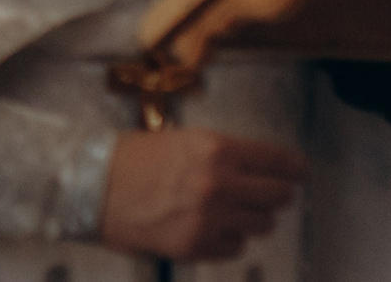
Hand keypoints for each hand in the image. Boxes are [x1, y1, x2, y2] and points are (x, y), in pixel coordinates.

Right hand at [98, 128, 307, 261]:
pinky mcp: (197, 247)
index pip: (276, 161)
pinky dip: (228, 239)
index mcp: (216, 149)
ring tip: (231, 211)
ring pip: (261, 225)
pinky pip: (235, 248)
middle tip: (273, 194)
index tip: (300, 172)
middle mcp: (219, 184)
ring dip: (252, 218)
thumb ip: (222, 155)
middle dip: (278, 195)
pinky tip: (208, 228)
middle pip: (278, 196)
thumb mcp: (181, 141)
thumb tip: (260, 170)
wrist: (90, 185)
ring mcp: (210, 219)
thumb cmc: (131, 157)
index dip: (293, 167)